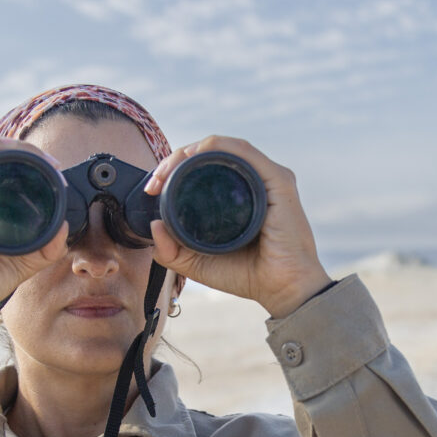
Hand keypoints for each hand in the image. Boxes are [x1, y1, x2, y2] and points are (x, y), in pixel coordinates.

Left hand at [143, 136, 332, 318]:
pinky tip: (195, 156)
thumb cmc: (249, 275)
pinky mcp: (278, 180)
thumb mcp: (197, 263)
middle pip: (210, 152)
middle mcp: (254, 180)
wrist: (283, 290)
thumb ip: (171, 250)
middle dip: (175, 159)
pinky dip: (216, 147)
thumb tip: (152, 224)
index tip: (153, 189)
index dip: (173, 169)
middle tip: (155, 182)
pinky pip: (243, 151)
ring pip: (223, 147)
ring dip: (189, 151)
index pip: (204, 165)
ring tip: (167, 171)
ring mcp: (268, 177)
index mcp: (240, 192)